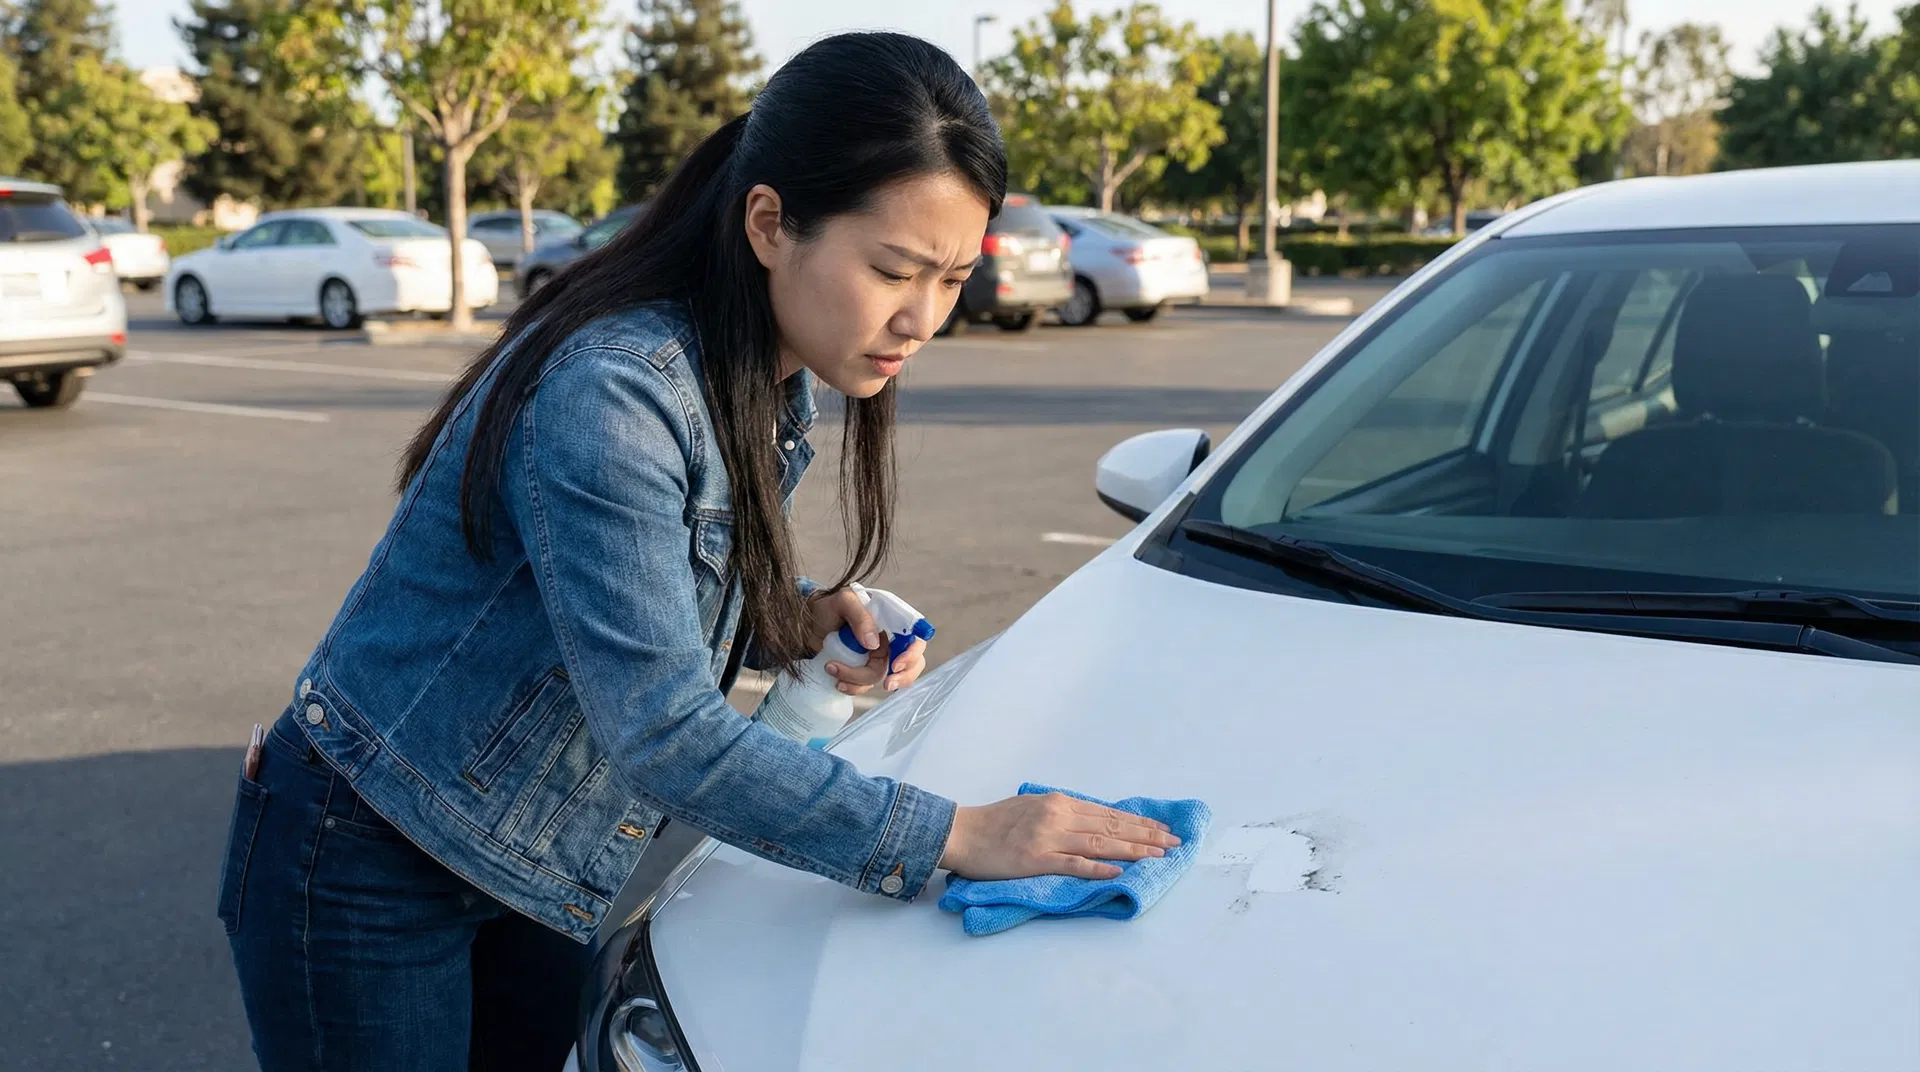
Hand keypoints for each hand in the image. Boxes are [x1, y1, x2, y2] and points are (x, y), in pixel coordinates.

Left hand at [808, 588, 928, 695]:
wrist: (804, 623)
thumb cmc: (826, 607)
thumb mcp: (842, 601)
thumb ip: (860, 617)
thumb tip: (873, 644)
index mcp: (890, 621)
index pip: (915, 637)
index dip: (912, 654)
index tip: (895, 666)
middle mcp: (887, 640)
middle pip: (911, 663)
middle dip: (902, 677)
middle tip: (887, 685)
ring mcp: (874, 658)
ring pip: (882, 677)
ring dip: (858, 680)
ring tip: (832, 669)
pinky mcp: (860, 671)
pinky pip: (865, 687)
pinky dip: (852, 688)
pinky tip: (836, 682)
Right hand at [938, 793, 1181, 880]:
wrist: (962, 832)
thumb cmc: (995, 822)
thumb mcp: (1033, 807)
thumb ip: (1062, 814)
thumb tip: (1093, 823)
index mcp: (1059, 802)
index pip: (1108, 813)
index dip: (1138, 822)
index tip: (1162, 829)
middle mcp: (1058, 815)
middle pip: (1110, 826)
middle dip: (1146, 835)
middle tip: (1174, 842)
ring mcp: (1047, 838)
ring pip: (1099, 843)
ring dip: (1133, 850)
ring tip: (1158, 856)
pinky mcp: (1035, 859)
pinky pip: (1072, 864)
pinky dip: (1098, 867)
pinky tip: (1119, 870)